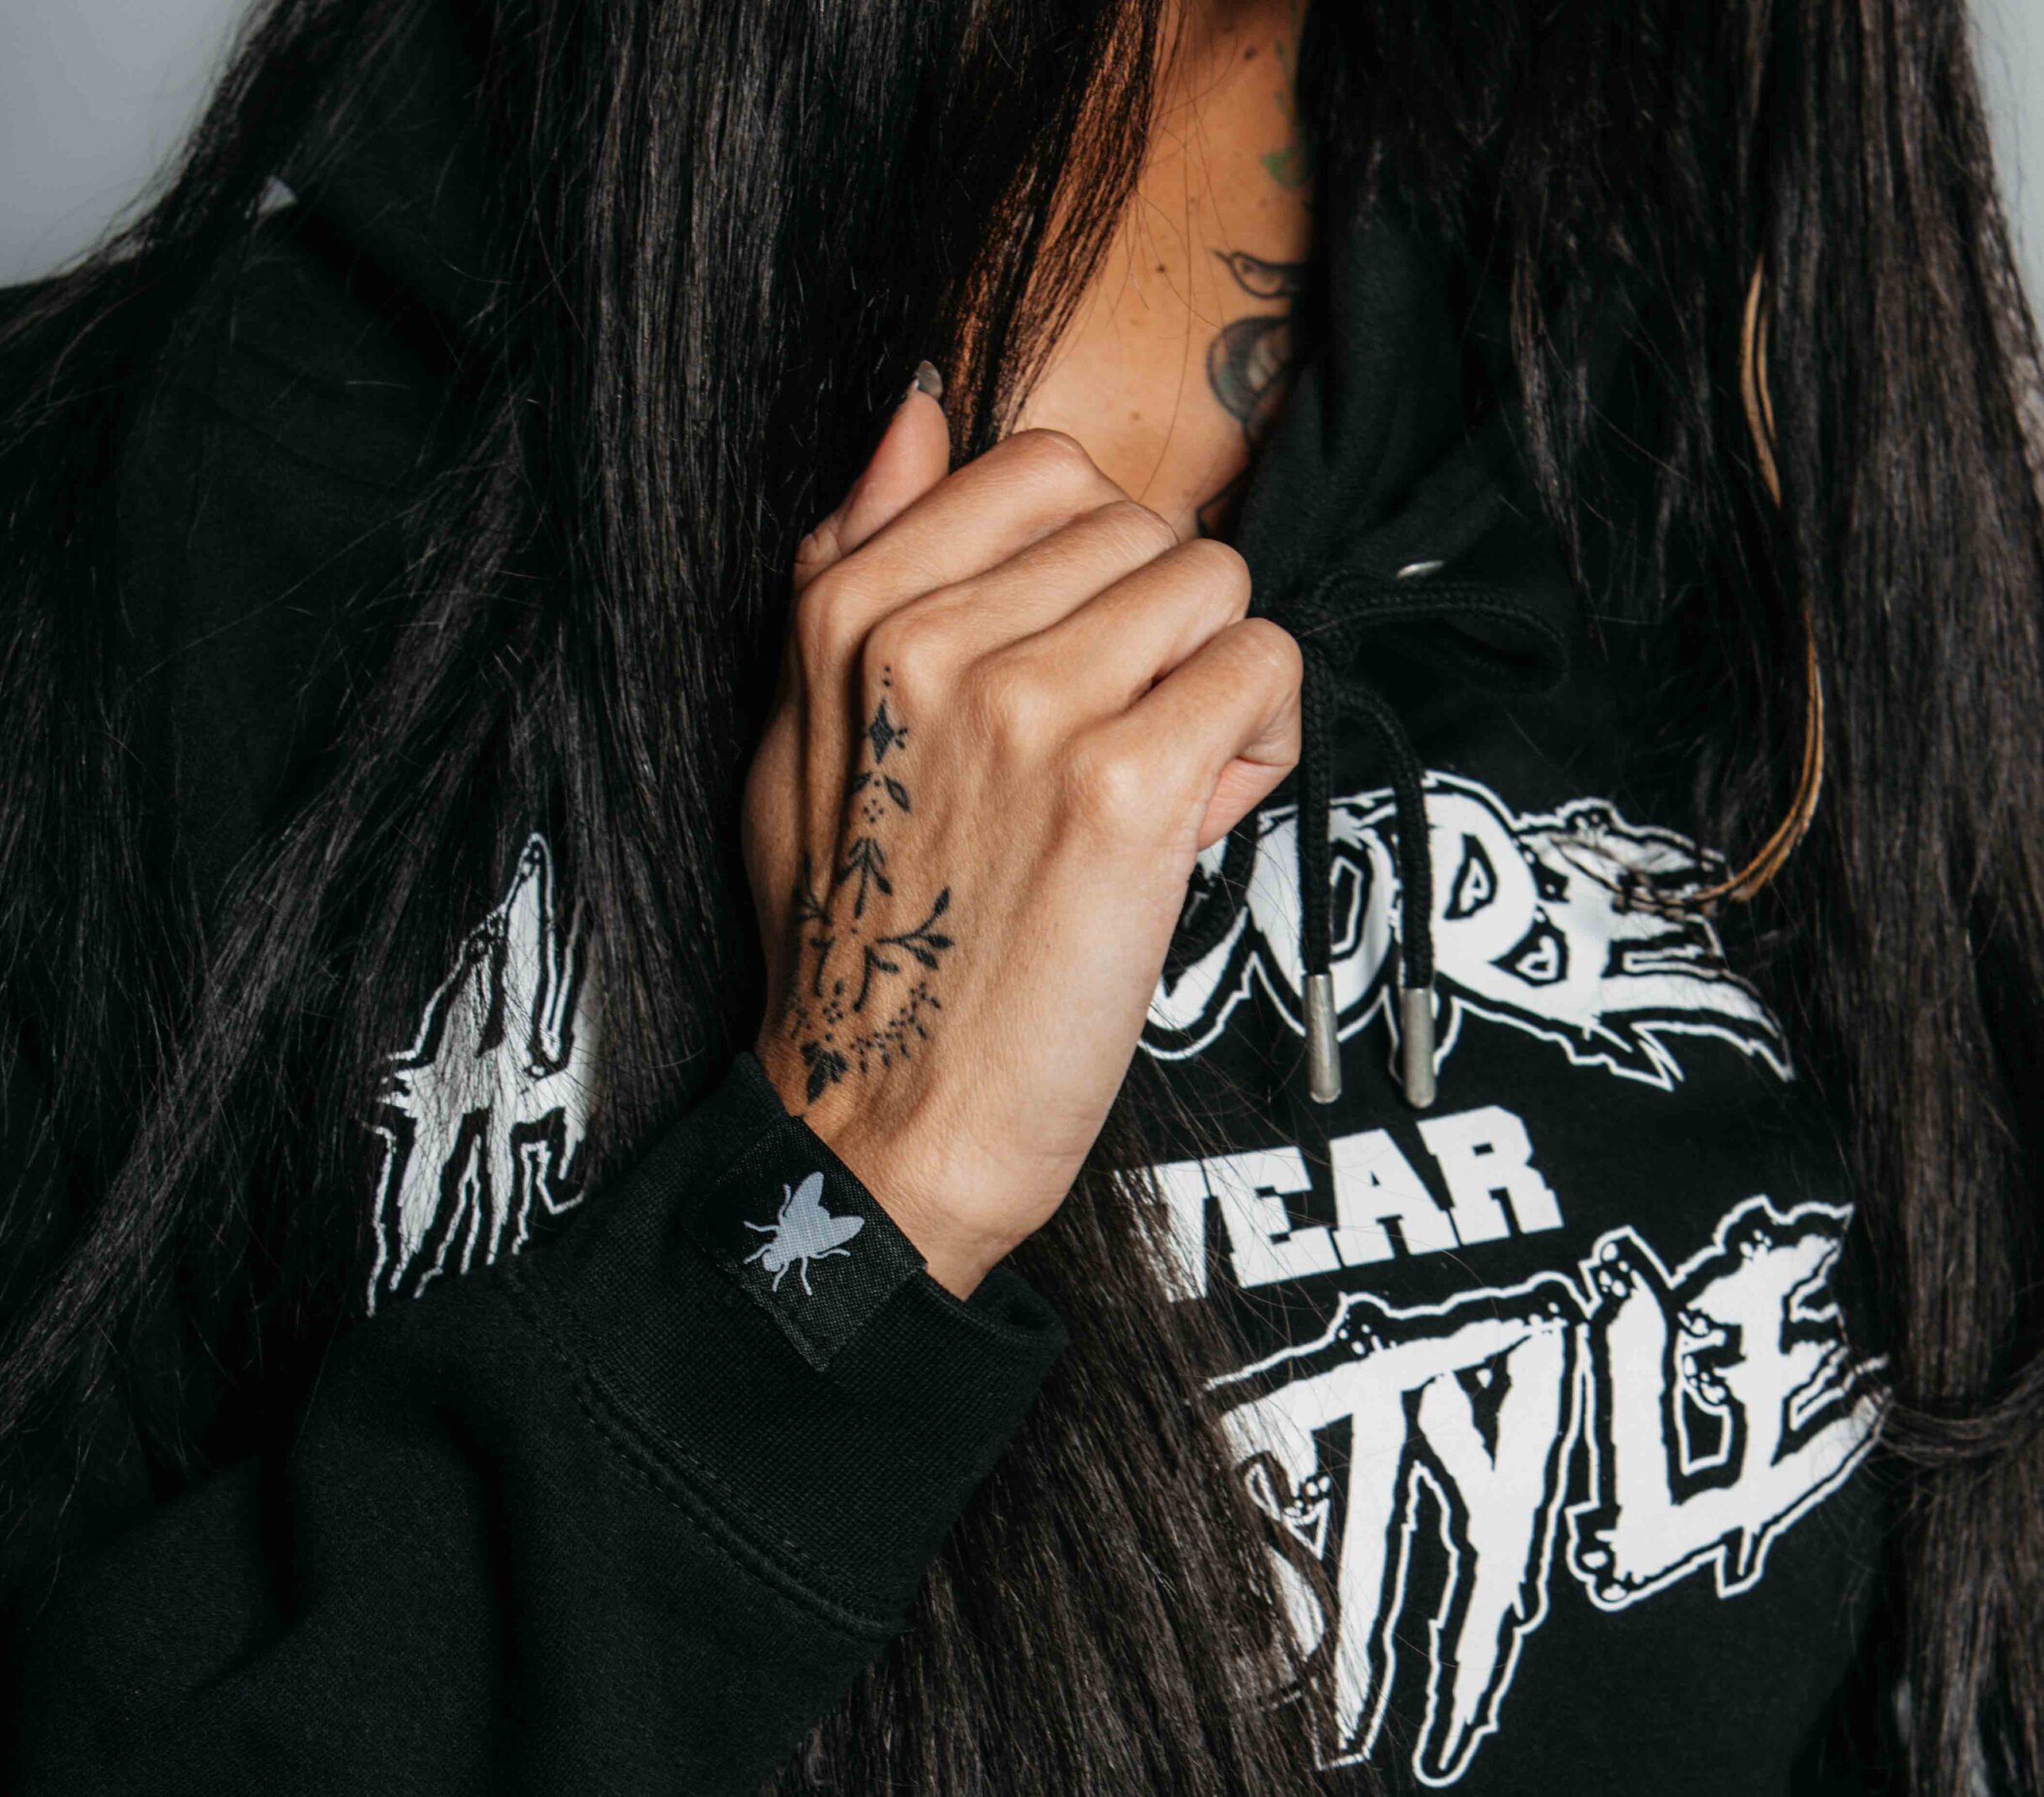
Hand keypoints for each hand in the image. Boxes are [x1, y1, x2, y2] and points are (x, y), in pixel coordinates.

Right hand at [743, 380, 1299, 1296]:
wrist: (884, 1124)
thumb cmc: (861, 943)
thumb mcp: (795, 738)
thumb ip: (849, 561)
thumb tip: (914, 407)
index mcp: (849, 610)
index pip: (1046, 468)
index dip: (1094, 568)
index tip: (1073, 665)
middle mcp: (931, 641)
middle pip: (1147, 526)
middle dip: (1159, 630)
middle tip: (1117, 746)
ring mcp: (1030, 709)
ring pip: (1218, 586)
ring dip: (1214, 684)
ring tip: (1159, 786)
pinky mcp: (1126, 792)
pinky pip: (1266, 670)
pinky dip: (1260, 747)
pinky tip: (1197, 822)